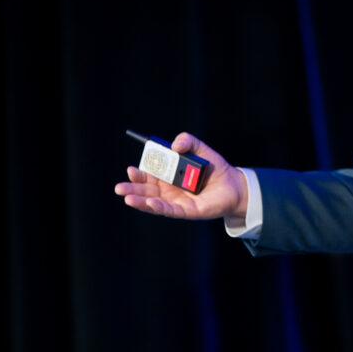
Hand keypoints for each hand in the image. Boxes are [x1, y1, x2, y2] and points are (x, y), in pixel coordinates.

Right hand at [115, 132, 247, 219]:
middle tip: (119, 187)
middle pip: (146, 191)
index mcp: (168, 177)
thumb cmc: (214, 167)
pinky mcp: (188, 210)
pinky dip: (159, 207)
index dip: (138, 174)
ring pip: (154, 203)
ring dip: (140, 201)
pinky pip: (171, 210)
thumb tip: (175, 144)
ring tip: (127, 198)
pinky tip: (150, 203)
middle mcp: (169, 191)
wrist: (234, 184)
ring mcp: (177, 202)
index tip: (130, 169)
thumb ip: (187, 141)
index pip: (148, 176)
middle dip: (132, 189)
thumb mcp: (199, 148)